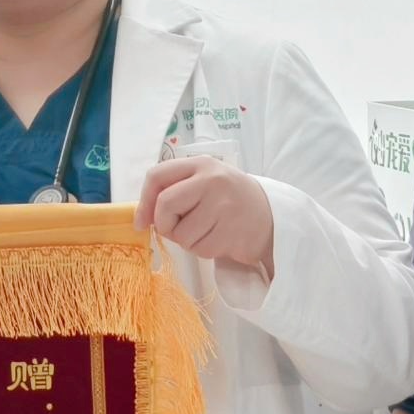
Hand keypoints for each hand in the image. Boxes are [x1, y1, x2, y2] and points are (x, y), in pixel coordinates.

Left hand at [134, 156, 274, 278]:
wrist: (272, 215)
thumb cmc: (228, 200)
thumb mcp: (205, 182)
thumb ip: (176, 190)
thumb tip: (142, 218)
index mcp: (200, 164)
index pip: (157, 175)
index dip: (143, 201)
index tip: (141, 221)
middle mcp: (212, 180)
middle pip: (165, 204)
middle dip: (164, 224)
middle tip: (177, 229)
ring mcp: (223, 205)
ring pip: (181, 234)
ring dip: (187, 241)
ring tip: (207, 231)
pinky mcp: (232, 231)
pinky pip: (200, 249)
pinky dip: (203, 250)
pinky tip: (219, 238)